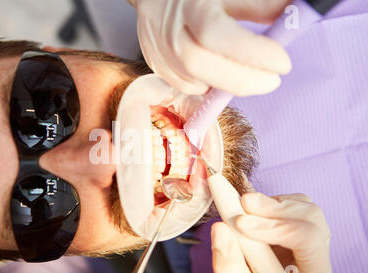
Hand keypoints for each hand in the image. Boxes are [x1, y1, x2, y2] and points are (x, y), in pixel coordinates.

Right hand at [127, 0, 291, 95]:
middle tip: (272, 82)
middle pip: (199, 65)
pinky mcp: (156, 67)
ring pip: (194, 81)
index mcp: (190, 5)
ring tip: (249, 75)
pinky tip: (221, 74)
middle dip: (242, 80)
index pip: (216, 33)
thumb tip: (294, 14)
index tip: (283, 63)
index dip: (252, 52)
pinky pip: (186, 86)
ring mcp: (158, 52)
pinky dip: (209, 86)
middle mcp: (168, 31)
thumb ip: (258, 4)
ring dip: (227, 85)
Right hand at [211, 192, 334, 272]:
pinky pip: (287, 207)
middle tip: (240, 204)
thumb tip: (220, 229)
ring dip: (268, 204)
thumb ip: (230, 270)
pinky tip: (246, 213)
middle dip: (271, 206)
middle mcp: (315, 260)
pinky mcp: (290, 236)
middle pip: (309, 217)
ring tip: (240, 211)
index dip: (273, 225)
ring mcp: (306, 246)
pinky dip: (264, 204)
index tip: (239, 223)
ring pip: (300, 207)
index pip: (308, 239)